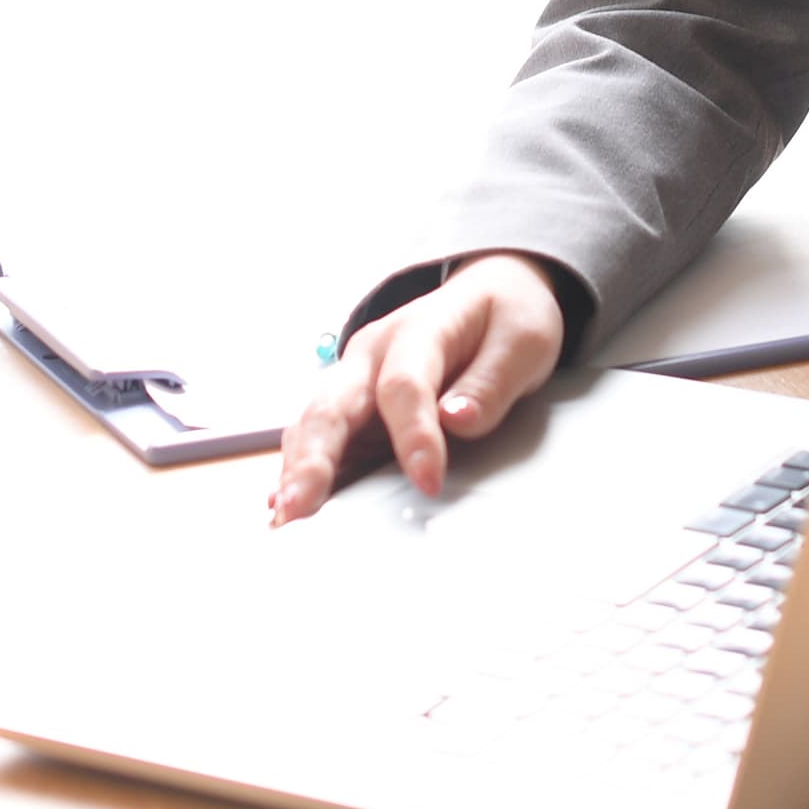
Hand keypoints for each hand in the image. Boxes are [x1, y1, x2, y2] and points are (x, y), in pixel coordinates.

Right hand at [267, 253, 568, 524]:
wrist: (490, 292)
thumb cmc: (505, 317)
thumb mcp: (525, 339)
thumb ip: (492, 381)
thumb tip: (457, 420)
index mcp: (417, 331)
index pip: (404, 387)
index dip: (413, 437)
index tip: (428, 483)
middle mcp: (371, 354)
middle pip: (332, 405)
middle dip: (314, 458)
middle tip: (300, 505)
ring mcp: (354, 378)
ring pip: (313, 423)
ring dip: (296, 469)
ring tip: (285, 516)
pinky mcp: (353, 405)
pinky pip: (317, 436)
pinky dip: (299, 470)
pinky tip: (283, 506)